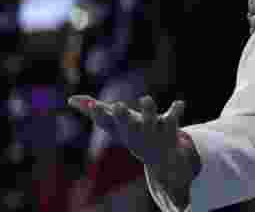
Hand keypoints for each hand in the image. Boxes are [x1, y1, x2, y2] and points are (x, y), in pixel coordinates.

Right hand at [68, 95, 186, 167]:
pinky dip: (176, 110)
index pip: (106, 121)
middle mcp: (135, 131)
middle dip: (123, 116)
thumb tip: (70, 99)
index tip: (92, 103)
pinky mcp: (170, 128)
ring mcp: (153, 131)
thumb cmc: (133, 135)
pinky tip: (179, 102)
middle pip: (127, 124)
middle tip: (119, 105)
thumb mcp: (113, 123)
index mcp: (120, 128)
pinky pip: (173, 118)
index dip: (98, 113)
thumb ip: (94, 109)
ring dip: (148, 110)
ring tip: (146, 98)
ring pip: (151, 120)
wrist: (160, 160)